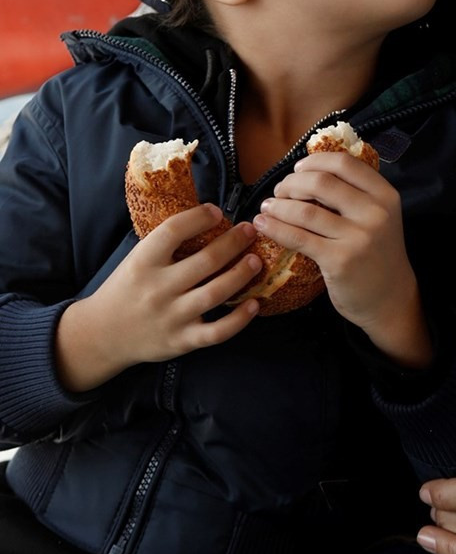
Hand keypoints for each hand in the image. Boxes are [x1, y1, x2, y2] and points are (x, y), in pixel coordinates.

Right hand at [56, 205, 262, 389]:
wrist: (102, 335)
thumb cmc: (126, 289)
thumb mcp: (136, 260)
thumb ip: (165, 244)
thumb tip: (206, 218)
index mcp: (143, 262)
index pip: (173, 231)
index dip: (199, 217)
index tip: (217, 212)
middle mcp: (157, 289)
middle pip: (205, 261)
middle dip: (233, 242)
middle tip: (249, 231)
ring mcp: (171, 316)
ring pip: (216, 293)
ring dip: (241, 274)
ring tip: (256, 260)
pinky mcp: (182, 341)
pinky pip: (217, 331)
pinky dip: (240, 318)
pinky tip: (255, 303)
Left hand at [253, 149, 430, 366]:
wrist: (390, 298)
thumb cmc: (377, 253)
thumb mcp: (379, 217)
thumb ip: (355, 194)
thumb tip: (307, 172)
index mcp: (385, 195)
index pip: (344, 163)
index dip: (314, 161)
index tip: (298, 170)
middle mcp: (375, 213)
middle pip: (321, 182)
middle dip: (291, 183)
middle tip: (279, 191)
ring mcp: (358, 237)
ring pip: (305, 210)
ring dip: (278, 205)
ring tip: (267, 208)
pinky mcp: (339, 260)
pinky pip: (298, 237)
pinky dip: (275, 228)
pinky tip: (263, 224)